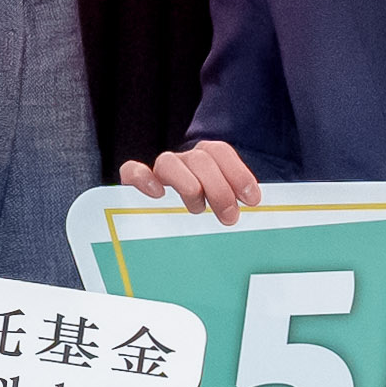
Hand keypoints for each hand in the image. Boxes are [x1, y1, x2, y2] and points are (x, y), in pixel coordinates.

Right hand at [117, 141, 260, 222]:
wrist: (175, 235)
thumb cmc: (208, 220)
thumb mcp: (227, 212)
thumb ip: (237, 209)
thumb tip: (254, 214)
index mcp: (206, 160)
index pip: (220, 152)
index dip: (237, 172)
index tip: (252, 199)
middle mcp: (183, 162)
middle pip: (200, 159)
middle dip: (219, 188)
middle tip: (230, 217)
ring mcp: (160, 172)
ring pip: (169, 162)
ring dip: (187, 185)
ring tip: (197, 210)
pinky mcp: (135, 184)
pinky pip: (132, 172)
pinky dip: (143, 178)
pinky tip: (158, 194)